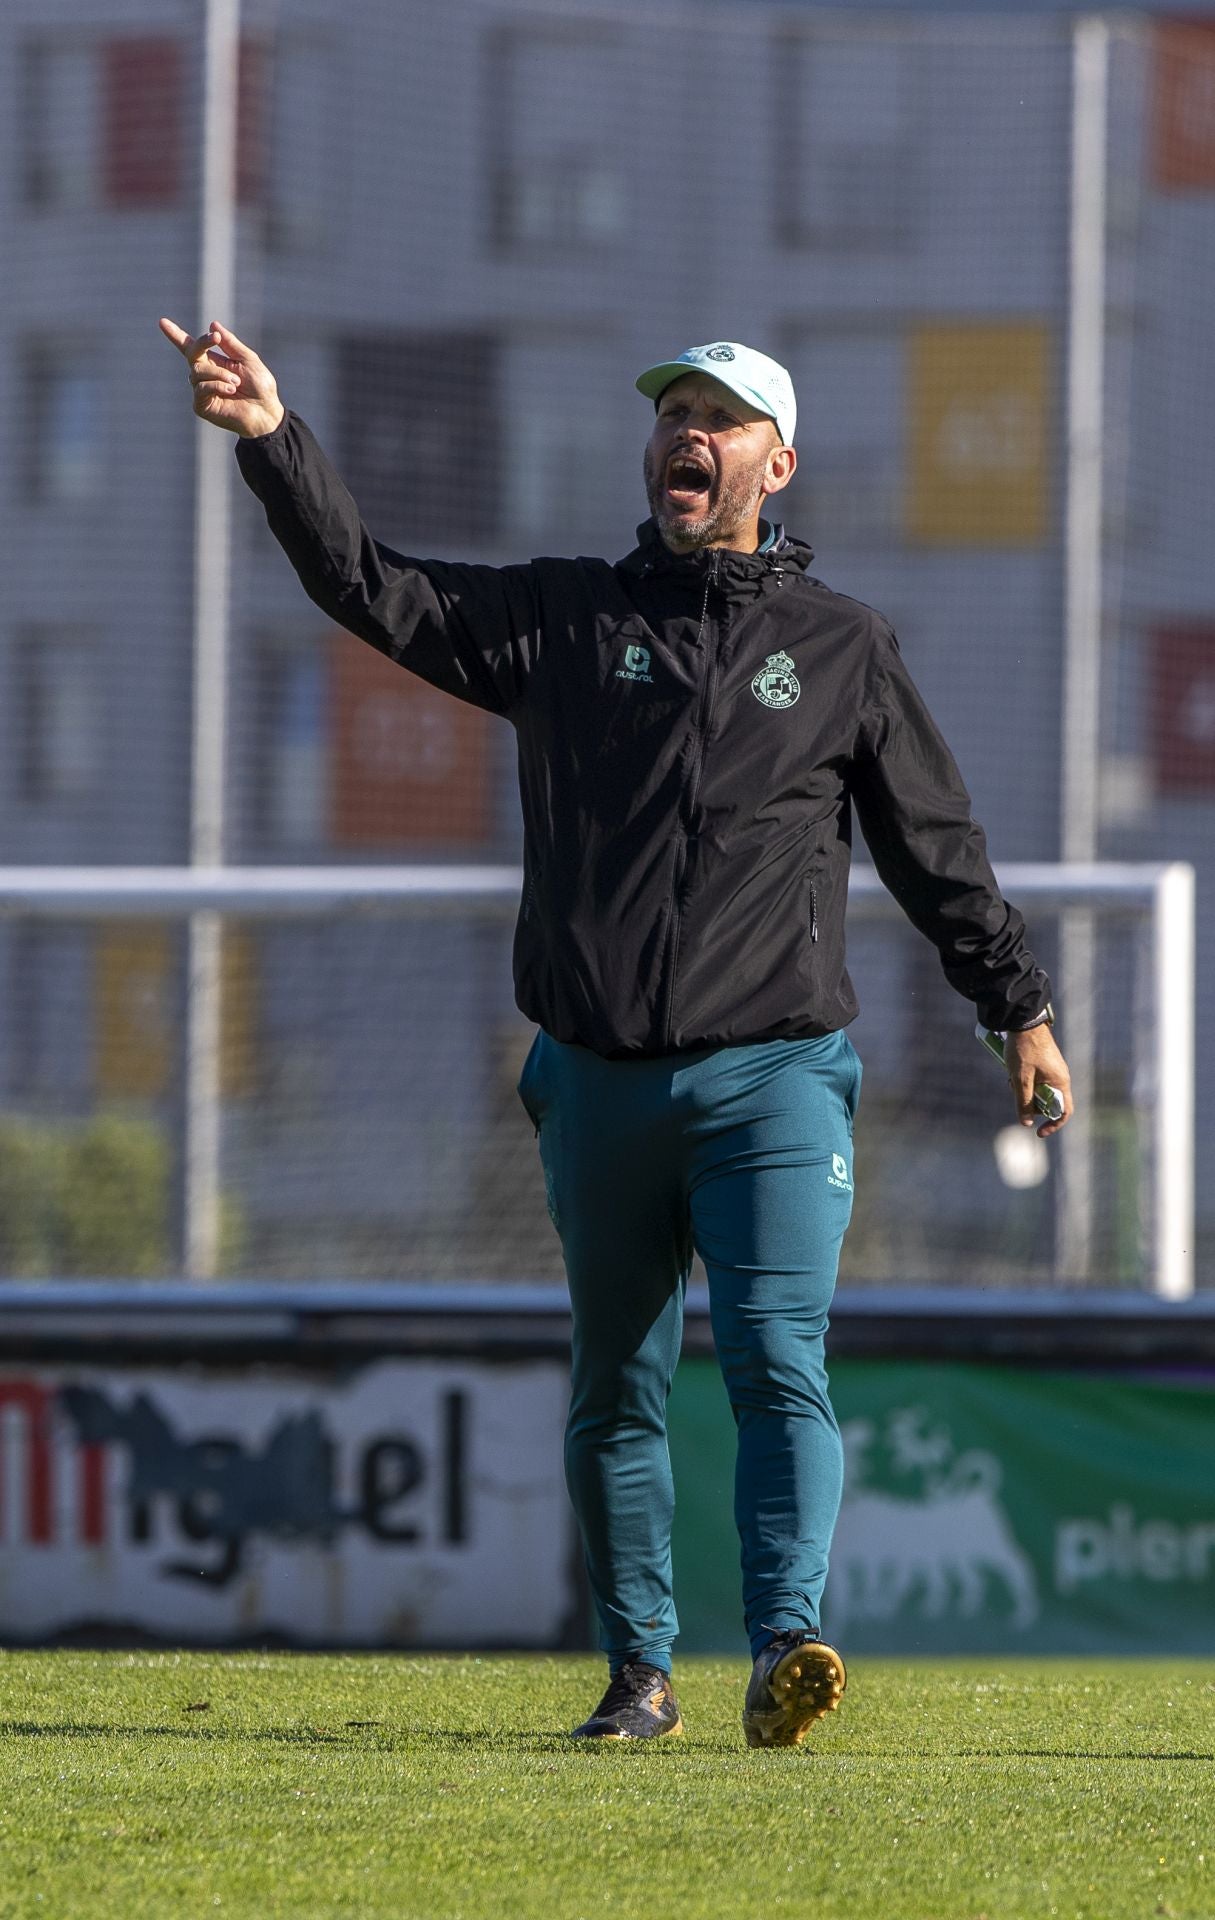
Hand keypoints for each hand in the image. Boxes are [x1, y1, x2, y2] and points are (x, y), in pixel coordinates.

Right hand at [159, 317, 284, 438]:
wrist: (266, 413)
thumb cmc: (260, 387)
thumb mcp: (248, 359)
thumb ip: (231, 344)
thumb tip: (213, 326)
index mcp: (214, 362)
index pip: (191, 347)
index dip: (175, 335)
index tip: (162, 322)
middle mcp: (205, 375)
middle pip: (191, 353)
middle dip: (202, 343)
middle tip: (215, 339)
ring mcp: (201, 391)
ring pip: (197, 370)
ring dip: (219, 373)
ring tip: (236, 383)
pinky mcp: (201, 405)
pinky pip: (201, 388)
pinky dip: (217, 385)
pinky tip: (231, 390)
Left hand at [1003, 1023, 1072, 1136]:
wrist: (1023, 1021)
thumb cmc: (1023, 1049)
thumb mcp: (1020, 1079)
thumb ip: (1023, 1102)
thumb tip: (1026, 1123)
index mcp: (1060, 1082)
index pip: (1065, 1112)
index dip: (1054, 1125)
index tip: (1038, 1132)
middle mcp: (1061, 1077)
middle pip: (1050, 1102)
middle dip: (1032, 1104)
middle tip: (1015, 1095)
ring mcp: (1054, 1069)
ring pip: (1041, 1090)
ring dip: (1026, 1091)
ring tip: (1011, 1080)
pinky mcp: (1046, 1062)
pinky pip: (1038, 1079)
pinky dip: (1026, 1081)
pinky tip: (1013, 1073)